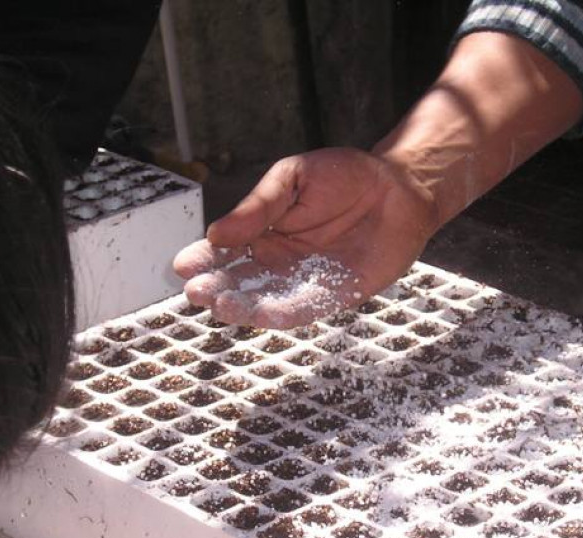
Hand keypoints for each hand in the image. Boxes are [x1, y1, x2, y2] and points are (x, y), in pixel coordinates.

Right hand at [173, 147, 438, 327]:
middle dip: (217, 289)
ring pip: (267, 302)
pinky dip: (286, 314)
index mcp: (262, 233)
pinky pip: (307, 308)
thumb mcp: (293, 178)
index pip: (224, 252)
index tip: (183, 266)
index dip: (203, 260)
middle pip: (240, 282)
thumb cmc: (344, 176)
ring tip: (223, 307)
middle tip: (198, 291)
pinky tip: (266, 316)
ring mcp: (305, 280)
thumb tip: (216, 234)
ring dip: (245, 307)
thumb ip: (259, 206)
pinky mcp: (335, 294)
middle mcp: (279, 262)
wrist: (398, 187)